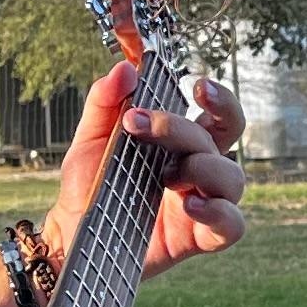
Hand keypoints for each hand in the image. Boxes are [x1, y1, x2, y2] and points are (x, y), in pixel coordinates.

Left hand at [50, 62, 247, 282]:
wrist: (74, 234)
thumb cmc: (89, 186)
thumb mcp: (90, 140)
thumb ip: (105, 103)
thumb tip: (124, 70)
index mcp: (181, 143)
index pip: (217, 115)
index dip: (219, 99)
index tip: (197, 86)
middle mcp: (198, 168)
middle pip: (225, 137)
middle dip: (190, 126)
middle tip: (145, 124)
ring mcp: (203, 201)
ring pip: (233, 177)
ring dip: (203, 167)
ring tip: (166, 175)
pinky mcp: (200, 237)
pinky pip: (232, 224)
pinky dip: (218, 212)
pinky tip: (189, 205)